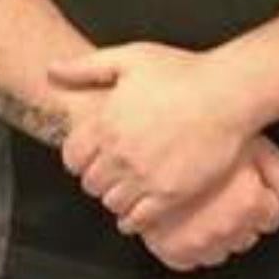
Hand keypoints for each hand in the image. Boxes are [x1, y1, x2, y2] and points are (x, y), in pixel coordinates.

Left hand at [50, 42, 260, 222]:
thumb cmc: (182, 72)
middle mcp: (120, 154)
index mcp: (105, 124)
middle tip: (111, 172)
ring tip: (127, 188)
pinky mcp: (170, 194)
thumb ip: (87, 68)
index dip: (80, 158)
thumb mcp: (130, 58)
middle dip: (98, 178)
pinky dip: (133, 220)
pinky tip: (137, 212)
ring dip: (116, 198)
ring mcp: (144, 177)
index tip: (91, 157)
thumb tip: (51, 70)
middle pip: (91, 183)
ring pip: (112, 203)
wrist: (227, 94)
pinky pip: (139, 220)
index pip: (73, 158)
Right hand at [138, 137, 278, 271]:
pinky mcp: (172, 251)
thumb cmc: (205, 138)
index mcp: (251, 203)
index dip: (262, 203)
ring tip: (203, 207)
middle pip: (248, 237)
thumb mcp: (251, 141)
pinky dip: (188, 247)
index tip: (249, 192)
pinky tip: (185, 222)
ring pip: (220, 252)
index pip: (272, 219)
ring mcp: (199, 242)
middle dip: (241, 219)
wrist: (154, 142)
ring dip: (216, 235)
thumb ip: (278, 171)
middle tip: (223, 196)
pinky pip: (189, 261)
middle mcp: (229, 228)